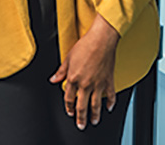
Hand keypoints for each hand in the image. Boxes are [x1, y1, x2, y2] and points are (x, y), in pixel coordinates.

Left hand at [49, 14, 119, 128]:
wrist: (101, 39)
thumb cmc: (85, 45)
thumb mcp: (68, 58)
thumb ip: (61, 71)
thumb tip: (53, 79)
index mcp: (73, 79)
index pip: (69, 98)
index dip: (68, 107)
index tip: (69, 112)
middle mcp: (85, 84)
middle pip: (81, 106)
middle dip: (80, 118)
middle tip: (81, 125)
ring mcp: (98, 83)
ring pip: (95, 104)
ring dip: (94, 115)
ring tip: (94, 121)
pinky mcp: (108, 80)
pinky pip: (110, 95)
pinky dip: (110, 102)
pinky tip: (109, 107)